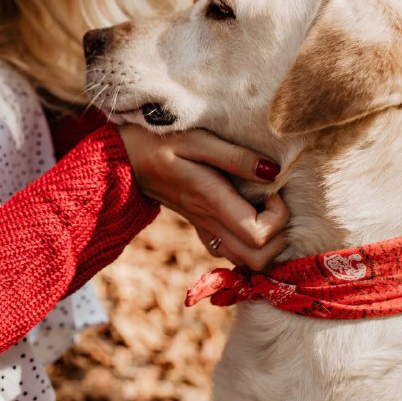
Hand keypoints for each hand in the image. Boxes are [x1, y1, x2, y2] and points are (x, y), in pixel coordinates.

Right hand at [118, 125, 288, 270]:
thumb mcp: (196, 139)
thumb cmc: (159, 140)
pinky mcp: (200, 225)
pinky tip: (248, 214)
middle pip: (257, 260)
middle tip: (275, 204)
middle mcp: (209, 221)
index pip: (259, 235)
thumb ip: (235, 156)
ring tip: (265, 208)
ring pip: (245, 261)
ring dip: (266, 242)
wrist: (122, 157)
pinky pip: (230, 250)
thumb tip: (273, 171)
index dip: (278, 217)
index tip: (273, 190)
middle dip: (279, 237)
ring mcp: (203, 227)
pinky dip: (248, 242)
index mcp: (211, 201)